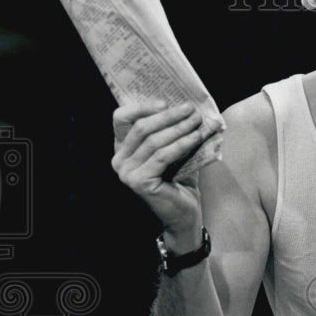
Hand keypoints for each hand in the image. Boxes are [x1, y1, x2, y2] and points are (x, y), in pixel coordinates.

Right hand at [112, 100, 207, 242]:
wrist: (184, 213)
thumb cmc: (180, 181)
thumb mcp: (174, 150)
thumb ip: (171, 130)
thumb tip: (184, 104)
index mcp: (122, 148)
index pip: (121, 118)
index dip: (142, 106)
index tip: (166, 102)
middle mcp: (118, 160)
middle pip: (141, 127)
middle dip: (169, 115)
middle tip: (190, 108)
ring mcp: (126, 172)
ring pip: (154, 140)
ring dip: (179, 128)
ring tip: (197, 120)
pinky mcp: (139, 182)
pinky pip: (163, 155)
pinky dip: (182, 144)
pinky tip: (197, 137)